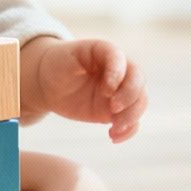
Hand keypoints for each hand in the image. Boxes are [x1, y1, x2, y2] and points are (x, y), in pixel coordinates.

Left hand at [29, 38, 146, 141]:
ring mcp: (120, 91)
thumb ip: (84, 62)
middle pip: (138, 81)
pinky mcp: (116, 110)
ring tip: (114, 128)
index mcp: (107, 53)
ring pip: (140, 102)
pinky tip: (114, 137)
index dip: (118, 75)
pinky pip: (132, 121)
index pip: (121, 60)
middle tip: (112, 109)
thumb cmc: (58, 64)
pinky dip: (128, 131)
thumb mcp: (65, 58)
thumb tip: (110, 86)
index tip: (106, 90)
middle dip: (130, 97)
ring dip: (131, 116)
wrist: (50, 82)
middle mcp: (119, 72)